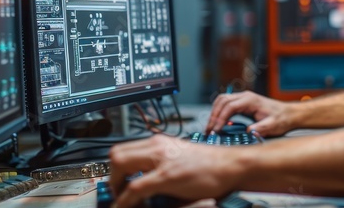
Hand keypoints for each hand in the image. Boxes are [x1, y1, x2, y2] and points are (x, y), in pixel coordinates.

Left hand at [108, 134, 244, 206]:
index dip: (116, 168)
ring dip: (116, 185)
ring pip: (120, 165)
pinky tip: (126, 205)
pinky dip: (125, 200)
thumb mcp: (180, 157)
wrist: (231, 165)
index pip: (124, 148)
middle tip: (118, 190)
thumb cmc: (211, 164)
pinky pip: (134, 188)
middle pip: (116, 153)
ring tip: (124, 198)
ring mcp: (161, 160)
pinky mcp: (167, 176)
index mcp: (160, 142)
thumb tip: (145, 177)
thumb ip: (161, 162)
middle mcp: (157, 146)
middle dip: (112, 175)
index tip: (118, 181)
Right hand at [206, 90, 293, 136]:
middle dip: (214, 116)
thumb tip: (247, 132)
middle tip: (209, 130)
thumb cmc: (282, 119)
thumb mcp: (272, 126)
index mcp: (250, 100)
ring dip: (215, 113)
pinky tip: (218, 122)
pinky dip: (220, 112)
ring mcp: (243, 98)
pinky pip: (226, 104)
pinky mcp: (243, 103)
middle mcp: (245, 96)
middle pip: (222, 101)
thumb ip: (259, 129)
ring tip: (211, 127)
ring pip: (222, 100)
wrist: (289, 114)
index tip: (215, 130)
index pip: (229, 107)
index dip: (220, 118)